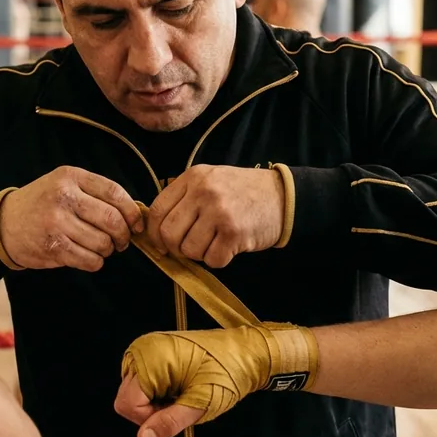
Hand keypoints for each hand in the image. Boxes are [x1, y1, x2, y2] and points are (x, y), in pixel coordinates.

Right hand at [0, 166, 143, 271]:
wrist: (4, 223)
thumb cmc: (42, 204)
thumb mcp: (65, 185)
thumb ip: (95, 194)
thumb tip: (134, 214)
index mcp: (70, 177)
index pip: (114, 192)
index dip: (132, 211)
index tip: (137, 224)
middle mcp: (64, 196)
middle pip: (112, 219)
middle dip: (123, 235)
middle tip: (122, 241)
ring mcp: (57, 222)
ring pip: (103, 242)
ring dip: (108, 250)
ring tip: (102, 248)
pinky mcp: (53, 246)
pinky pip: (89, 260)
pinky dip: (95, 262)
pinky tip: (90, 257)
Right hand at [115, 323, 317, 436]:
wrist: (246, 353)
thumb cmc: (226, 375)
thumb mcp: (199, 404)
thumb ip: (169, 422)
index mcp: (150, 359)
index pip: (126, 404)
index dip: (149, 418)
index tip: (175, 410)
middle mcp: (143, 349)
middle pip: (127, 398)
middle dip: (151, 409)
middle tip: (181, 402)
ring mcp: (148, 347)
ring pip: (134, 391)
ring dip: (155, 400)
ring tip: (182, 393)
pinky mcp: (155, 350)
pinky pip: (144, 380)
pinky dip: (158, 390)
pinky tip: (179, 386)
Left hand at [146, 165, 284, 267]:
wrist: (283, 196)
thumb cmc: (242, 192)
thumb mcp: (211, 180)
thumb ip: (184, 197)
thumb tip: (157, 229)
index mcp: (193, 177)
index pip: (157, 210)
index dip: (154, 233)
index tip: (160, 244)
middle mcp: (203, 192)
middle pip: (169, 233)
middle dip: (175, 249)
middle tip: (189, 249)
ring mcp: (219, 212)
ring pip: (189, 250)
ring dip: (200, 254)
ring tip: (215, 242)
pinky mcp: (234, 232)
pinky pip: (212, 260)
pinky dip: (219, 259)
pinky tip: (229, 246)